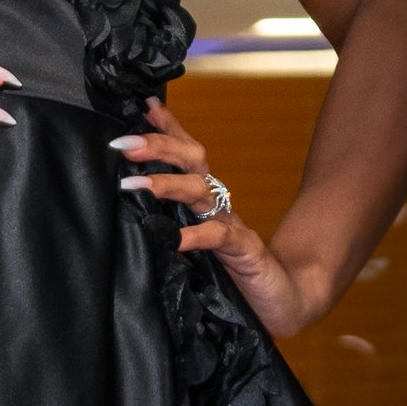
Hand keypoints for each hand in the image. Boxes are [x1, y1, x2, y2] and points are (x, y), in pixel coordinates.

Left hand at [109, 97, 331, 340]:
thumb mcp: (191, 245)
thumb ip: (167, 226)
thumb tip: (127, 212)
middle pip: (192, 161)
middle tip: (125, 144)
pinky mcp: (244, 252)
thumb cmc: (231, 272)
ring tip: (135, 185)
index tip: (144, 106)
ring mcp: (232, 225)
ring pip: (200, 191)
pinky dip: (195, 236)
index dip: (168, 128)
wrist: (281, 299)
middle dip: (158, 147)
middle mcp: (218, 205)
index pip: (187, 154)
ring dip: (166, 184)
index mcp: (206, 199)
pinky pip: (218, 237)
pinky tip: (175, 238)